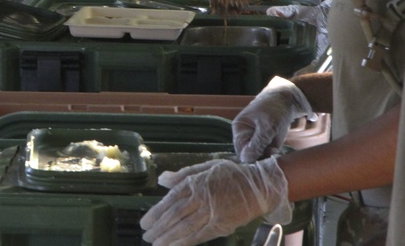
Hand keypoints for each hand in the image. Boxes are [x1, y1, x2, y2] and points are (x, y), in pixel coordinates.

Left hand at [140, 157, 291, 245]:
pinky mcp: (222, 225)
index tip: (144, 223)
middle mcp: (201, 198)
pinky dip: (185, 242)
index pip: (170, 200)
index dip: (156, 213)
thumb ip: (183, 174)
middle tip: (146, 236)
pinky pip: (200, 235)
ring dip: (168, 237)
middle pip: (175, 216)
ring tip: (155, 244)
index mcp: (195, 183)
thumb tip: (162, 179)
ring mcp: (212, 212)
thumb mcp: (206, 167)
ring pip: (185, 227)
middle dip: (158, 228)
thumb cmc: (231, 175)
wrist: (259, 186)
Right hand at [233, 76, 315, 162]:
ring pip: (259, 155)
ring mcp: (256, 138)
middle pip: (250, 155)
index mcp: (239, 129)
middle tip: (273, 150)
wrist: (288, 99)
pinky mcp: (265, 140)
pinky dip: (273, 151)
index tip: (265, 154)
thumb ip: (257, 143)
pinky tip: (277, 145)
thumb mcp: (267, 126)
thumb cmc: (274, 109)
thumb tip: (246, 159)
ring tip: (275, 146)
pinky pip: (267, 152)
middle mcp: (245, 135)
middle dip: (261, 155)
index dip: (252, 156)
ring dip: (268, 154)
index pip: (241, 151)